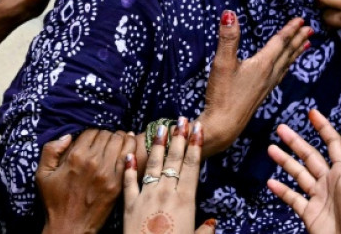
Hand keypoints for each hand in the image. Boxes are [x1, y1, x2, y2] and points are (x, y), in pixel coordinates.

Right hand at [37, 129, 133, 233]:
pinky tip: (129, 143)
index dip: (93, 134)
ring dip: (119, 138)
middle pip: (107, 135)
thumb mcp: (43, 174)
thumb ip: (50, 150)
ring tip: (118, 140)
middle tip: (106, 141)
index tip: (93, 140)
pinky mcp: (118, 183)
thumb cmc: (55, 201)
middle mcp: (92, 162)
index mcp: (75, 157)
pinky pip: (129, 156)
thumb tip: (68, 135)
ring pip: (120, 141)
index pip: (91, 132)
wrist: (70, 226)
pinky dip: (131, 146)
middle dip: (107, 135)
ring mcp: (107, 172)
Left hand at [124, 119, 215, 233]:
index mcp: (185, 199)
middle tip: (181, 119)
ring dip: (158, 145)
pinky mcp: (129, 206)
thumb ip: (205, 230)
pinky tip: (128, 153)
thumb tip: (212, 223)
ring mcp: (146, 197)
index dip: (195, 145)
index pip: (192, 165)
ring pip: (153, 165)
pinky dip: (129, 167)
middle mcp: (166, 193)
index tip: (198, 128)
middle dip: (179, 137)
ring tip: (160, 127)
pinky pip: (129, 182)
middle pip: (174, 160)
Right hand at [199, 11, 311, 156]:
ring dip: (296, 52)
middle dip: (298, 39)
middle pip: (287, 53)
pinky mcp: (262, 94)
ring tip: (305, 44)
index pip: (280, 42)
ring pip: (286, 64)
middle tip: (311, 29)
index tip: (302, 20)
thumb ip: (228, 38)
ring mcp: (266, 86)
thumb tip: (229, 13)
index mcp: (262, 64)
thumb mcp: (222, 63)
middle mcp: (268, 74)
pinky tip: (284, 68)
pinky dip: (287, 65)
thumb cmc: (222, 95)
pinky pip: (280, 74)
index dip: (290, 29)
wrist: (223, 126)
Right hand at [267, 109, 340, 233]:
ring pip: (298, 174)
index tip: (312, 113)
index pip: (332, 144)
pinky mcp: (309, 213)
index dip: (323, 127)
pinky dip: (281, 190)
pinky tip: (271, 182)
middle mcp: (329, 181)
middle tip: (281, 128)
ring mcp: (317, 197)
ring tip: (271, 149)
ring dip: (285, 161)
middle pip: (310, 156)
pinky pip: (292, 199)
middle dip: (296, 142)